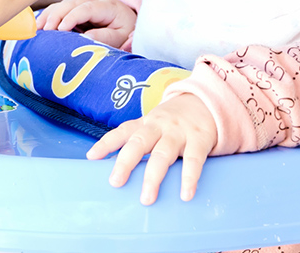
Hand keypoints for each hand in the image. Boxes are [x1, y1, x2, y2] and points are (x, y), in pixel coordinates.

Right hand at [36, 0, 135, 47]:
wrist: (129, 21)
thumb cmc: (125, 31)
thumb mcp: (121, 36)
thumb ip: (106, 37)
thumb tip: (85, 38)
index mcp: (108, 6)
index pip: (87, 8)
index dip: (73, 17)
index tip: (61, 29)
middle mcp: (95, 0)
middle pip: (72, 3)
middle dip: (57, 15)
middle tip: (46, 31)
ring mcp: (84, 1)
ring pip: (64, 3)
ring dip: (49, 15)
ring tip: (37, 29)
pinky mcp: (76, 7)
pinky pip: (60, 8)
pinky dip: (48, 15)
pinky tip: (39, 25)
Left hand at [86, 94, 216, 204]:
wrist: (207, 101)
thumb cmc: (174, 121)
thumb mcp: (154, 125)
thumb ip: (136, 140)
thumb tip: (112, 165)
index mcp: (147, 123)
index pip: (123, 131)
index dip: (107, 143)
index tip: (92, 157)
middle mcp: (160, 126)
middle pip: (140, 142)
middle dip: (126, 162)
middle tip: (116, 182)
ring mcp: (179, 132)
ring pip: (163, 154)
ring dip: (154, 176)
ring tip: (147, 198)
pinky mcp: (199, 139)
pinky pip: (193, 160)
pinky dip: (189, 177)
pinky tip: (185, 193)